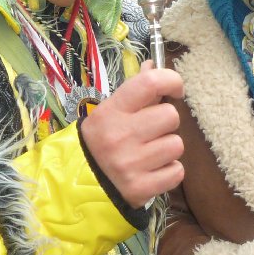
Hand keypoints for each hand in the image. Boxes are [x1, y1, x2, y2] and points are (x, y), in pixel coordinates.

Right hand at [82, 61, 184, 207]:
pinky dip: (169, 172)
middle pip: (171, 116)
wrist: (76, 184)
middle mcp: (120, 136)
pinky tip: (152, 170)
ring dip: (167, 149)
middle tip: (152, 131)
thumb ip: (134, 90)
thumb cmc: (99, 141)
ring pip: (176, 145)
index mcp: (111, 111)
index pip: (150, 83)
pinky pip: (177, 172)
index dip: (171, 80)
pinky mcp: (140, 188)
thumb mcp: (108, 112)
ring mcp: (131, 164)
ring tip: (150, 153)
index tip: (175, 90)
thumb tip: (152, 66)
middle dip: (166, 123)